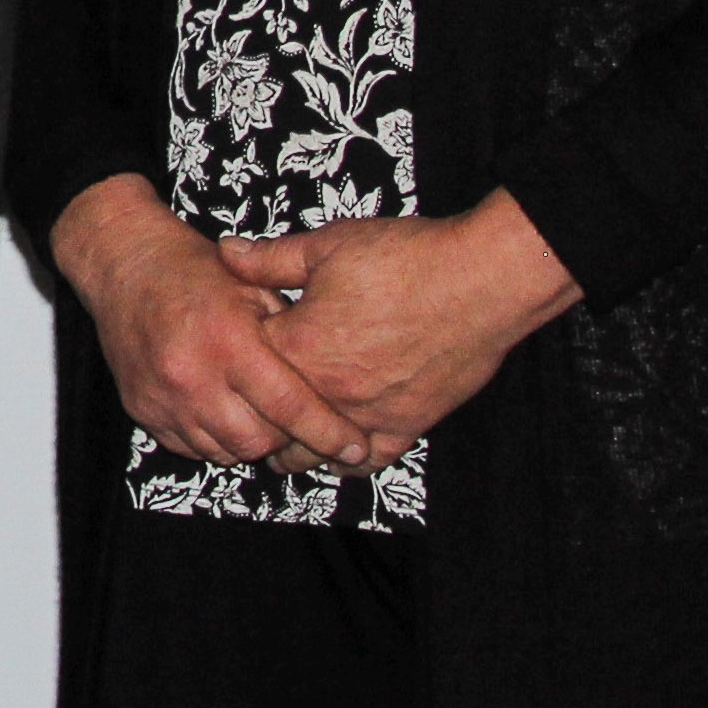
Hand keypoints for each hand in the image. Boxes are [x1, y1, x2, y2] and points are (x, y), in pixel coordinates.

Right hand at [49, 173, 389, 471]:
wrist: (123, 264)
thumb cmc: (193, 271)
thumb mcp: (253, 287)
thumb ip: (291, 334)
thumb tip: (333, 382)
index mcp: (228, 339)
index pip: (289, 405)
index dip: (328, 432)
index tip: (355, 446)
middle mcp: (192, 374)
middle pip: (257, 441)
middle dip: (286, 438)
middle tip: (296, 420)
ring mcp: (163, 397)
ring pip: (223, 451)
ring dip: (248, 440)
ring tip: (256, 413)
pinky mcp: (142, 409)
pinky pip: (189, 447)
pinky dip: (213, 438)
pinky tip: (220, 411)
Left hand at [222, 189, 580, 462]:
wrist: (481, 280)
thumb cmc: (406, 259)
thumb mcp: (326, 246)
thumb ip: (270, 258)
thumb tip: (226, 253)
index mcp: (299, 346)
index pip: (246, 367)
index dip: (237, 360)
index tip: (230, 361)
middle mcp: (330, 389)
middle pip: (274, 421)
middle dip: (255, 418)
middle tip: (243, 416)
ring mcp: (370, 413)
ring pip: (317, 451)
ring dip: (295, 450)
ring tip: (281, 448)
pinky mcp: (408, 425)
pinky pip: (369, 459)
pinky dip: (349, 461)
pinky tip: (340, 455)